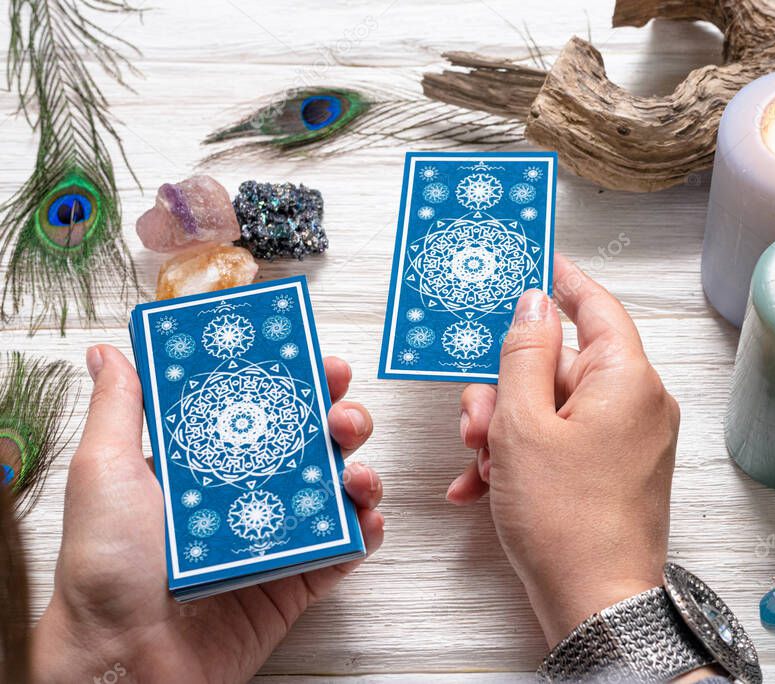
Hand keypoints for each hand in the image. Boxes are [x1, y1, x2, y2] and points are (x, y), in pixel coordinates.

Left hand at [32, 344, 382, 682]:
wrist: (125, 656)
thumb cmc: (105, 567)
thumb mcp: (105, 471)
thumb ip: (121, 408)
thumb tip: (110, 351)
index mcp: (210, 465)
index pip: (266, 411)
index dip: (299, 384)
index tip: (318, 363)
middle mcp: (250, 495)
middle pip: (314, 445)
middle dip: (342, 421)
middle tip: (342, 417)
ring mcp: (278, 538)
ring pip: (339, 492)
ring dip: (362, 472)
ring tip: (356, 473)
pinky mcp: (297, 583)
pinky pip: (346, 551)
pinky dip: (367, 531)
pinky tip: (366, 518)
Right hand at [447, 254, 680, 645]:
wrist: (596, 606)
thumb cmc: (565, 521)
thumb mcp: (523, 425)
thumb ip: (524, 355)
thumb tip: (534, 304)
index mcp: (627, 381)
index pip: (596, 307)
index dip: (562, 281)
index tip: (537, 260)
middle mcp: (638, 405)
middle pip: (562, 365)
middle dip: (506, 388)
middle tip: (473, 419)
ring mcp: (629, 441)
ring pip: (554, 408)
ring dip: (506, 429)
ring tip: (477, 462)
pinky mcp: (615, 472)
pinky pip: (564, 443)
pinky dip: (523, 457)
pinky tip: (482, 485)